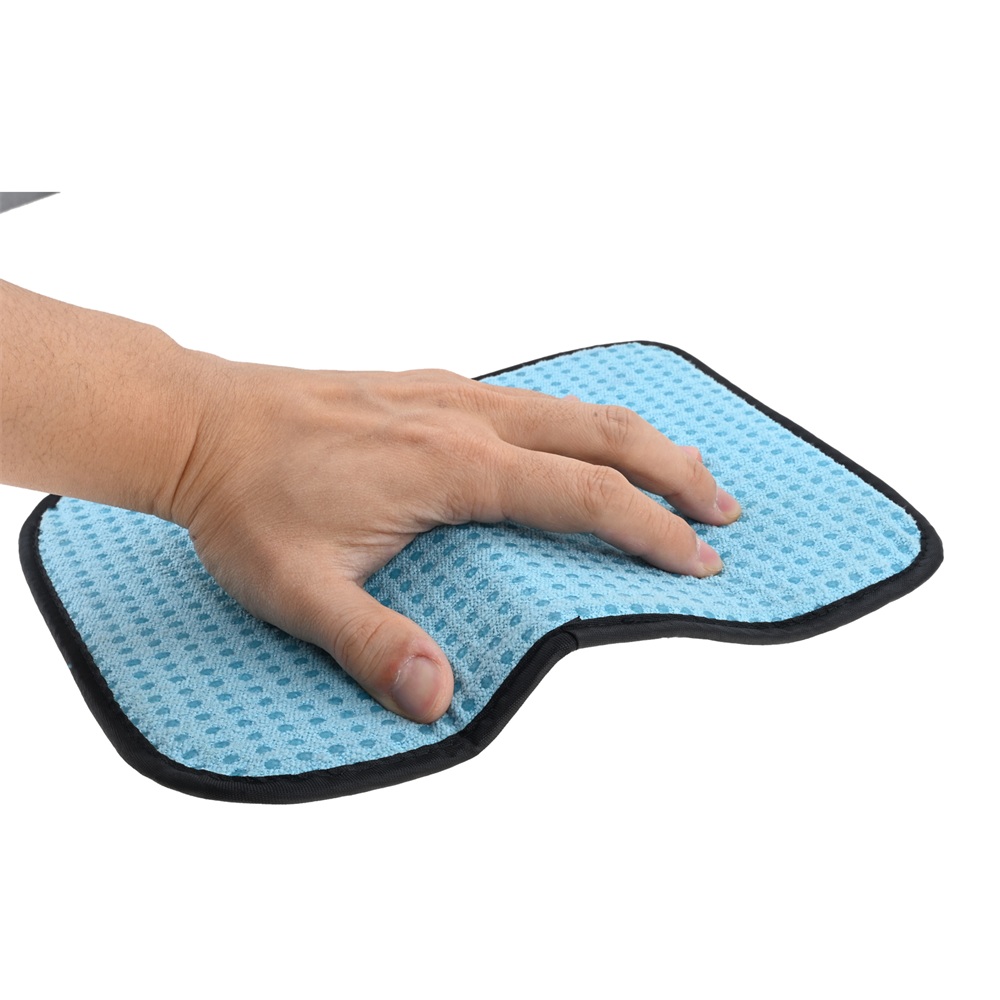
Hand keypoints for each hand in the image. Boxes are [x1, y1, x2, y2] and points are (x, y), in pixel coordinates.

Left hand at [168, 358, 740, 723]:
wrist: (195, 423)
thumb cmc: (245, 501)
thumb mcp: (297, 589)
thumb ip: (368, 642)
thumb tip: (436, 697)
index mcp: (451, 465)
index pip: (581, 495)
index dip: (649, 530)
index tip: (699, 562)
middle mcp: (465, 417)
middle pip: (601, 432)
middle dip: (675, 468)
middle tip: (725, 508)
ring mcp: (449, 394)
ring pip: (571, 406)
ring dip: (637, 438)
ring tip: (682, 471)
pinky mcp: (429, 386)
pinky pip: (530, 397)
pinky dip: (583, 419)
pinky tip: (583, 441)